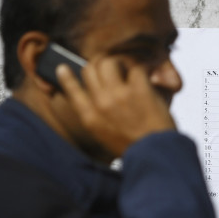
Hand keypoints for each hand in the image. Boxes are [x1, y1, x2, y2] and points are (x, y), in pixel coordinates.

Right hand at [57, 57, 175, 156]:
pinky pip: (135, 67)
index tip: (63, 68)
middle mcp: (100, 104)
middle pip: (90, 69)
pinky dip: (141, 69)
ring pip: (109, 62)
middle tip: (112, 67)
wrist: (155, 155)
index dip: (67, 77)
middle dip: (100, 65)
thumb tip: (96, 98)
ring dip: (119, 62)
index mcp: (90, 118)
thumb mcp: (105, 136)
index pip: (71, 91)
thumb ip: (97, 117)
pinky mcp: (138, 90)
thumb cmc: (133, 147)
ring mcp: (119, 95)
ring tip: (128, 70)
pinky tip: (146, 77)